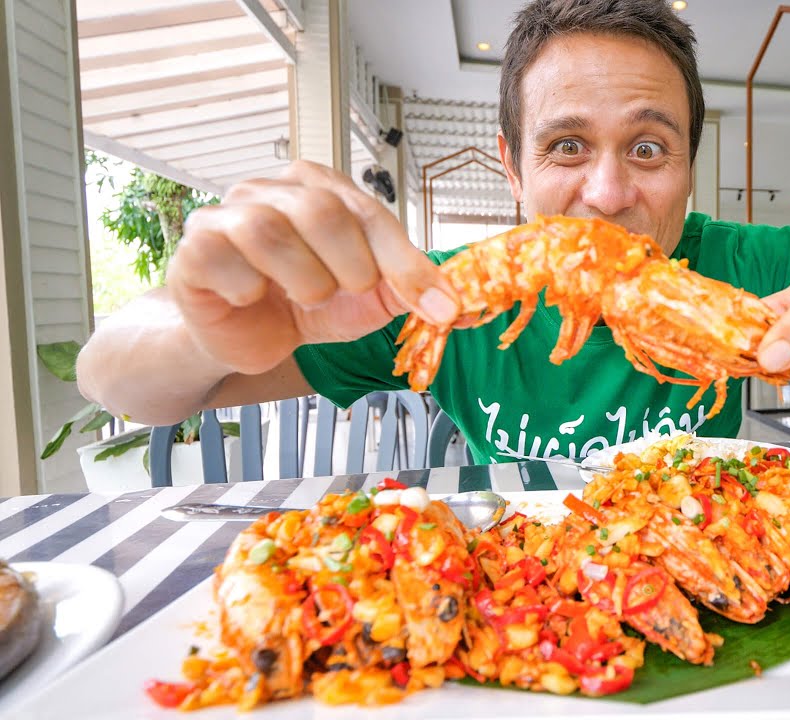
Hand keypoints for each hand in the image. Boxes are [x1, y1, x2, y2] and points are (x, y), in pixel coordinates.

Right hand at [167, 160, 459, 375]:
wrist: (247, 339)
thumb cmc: (306, 304)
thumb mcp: (369, 297)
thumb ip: (408, 289)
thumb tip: (456, 303)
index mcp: (319, 188)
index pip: (370, 212)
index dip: (407, 263)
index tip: (440, 306)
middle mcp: (271, 190)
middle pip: (321, 210)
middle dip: (349, 267)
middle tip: (346, 292)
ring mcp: (226, 215)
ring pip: (269, 230)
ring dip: (303, 279)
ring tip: (305, 297)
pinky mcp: (194, 250)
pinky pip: (226, 261)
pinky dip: (252, 290)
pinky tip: (255, 299)